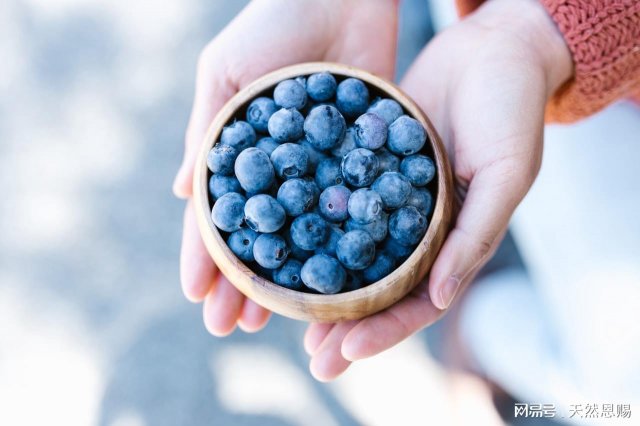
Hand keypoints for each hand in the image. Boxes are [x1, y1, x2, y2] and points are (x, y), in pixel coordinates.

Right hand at [173, 0, 398, 335]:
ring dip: (284, 278)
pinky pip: (347, 209)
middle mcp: (278, 168)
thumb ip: (207, 133)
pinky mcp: (359, 158)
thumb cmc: (273, 23)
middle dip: (241, 282)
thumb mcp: (225, 74)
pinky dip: (338, 246)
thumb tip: (181, 194)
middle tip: (230, 328)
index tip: (197, 297)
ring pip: (300, 236)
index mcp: (240, 150)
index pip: (217, 215)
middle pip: (257, 236)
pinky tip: (332, 280)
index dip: (204, 256)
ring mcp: (319, 168)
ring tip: (273, 320)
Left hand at [304, 0, 572, 379]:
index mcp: (456, 241)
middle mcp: (420, 229)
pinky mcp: (367, 166)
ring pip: (352, 253)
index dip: (385, 330)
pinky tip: (282, 239)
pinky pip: (338, 201)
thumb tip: (440, 297)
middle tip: (312, 357)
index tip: (347, 350)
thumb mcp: (506, 172)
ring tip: (286, 312)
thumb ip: (477, 234)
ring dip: (323, 286)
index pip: (419, 301)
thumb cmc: (511, 111)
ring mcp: (390, 200)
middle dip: (346, 324)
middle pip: (379, 289)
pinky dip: (312, 224)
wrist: (490, 50)